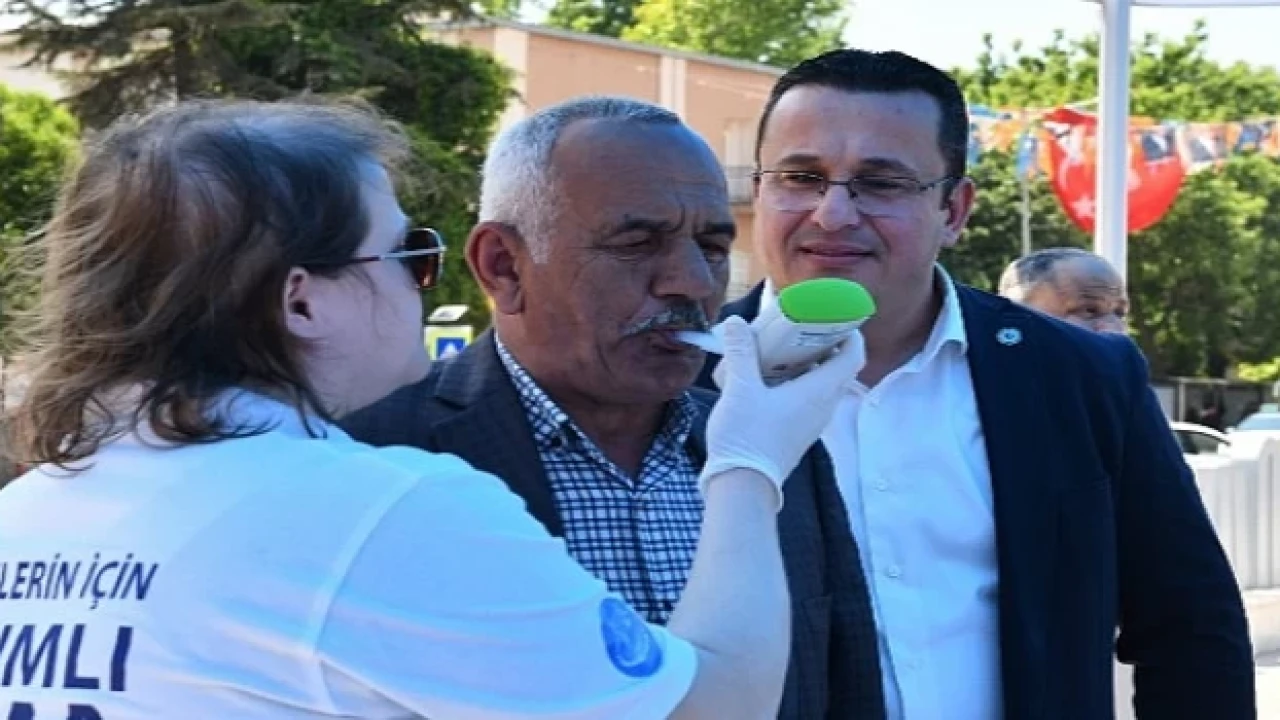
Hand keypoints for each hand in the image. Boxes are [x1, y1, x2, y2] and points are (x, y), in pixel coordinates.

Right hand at [700, 316, 866, 509]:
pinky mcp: (798, 434)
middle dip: (823, 345)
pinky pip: (807, 401)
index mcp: (820, 391)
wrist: (742, 485)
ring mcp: (812, 423)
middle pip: (838, 369)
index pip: (854, 356)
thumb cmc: (747, 435)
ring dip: (807, 365)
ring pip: (821, 386)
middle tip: (800, 327)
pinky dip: (796, 384)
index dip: (851, 334)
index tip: (835, 318)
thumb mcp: (740, 387)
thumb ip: (740, 352)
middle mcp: (824, 407)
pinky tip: (768, 379)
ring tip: (781, 350)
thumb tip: (736, 322)